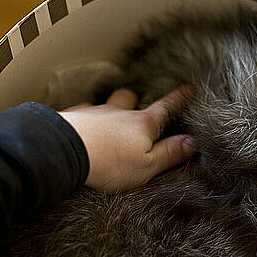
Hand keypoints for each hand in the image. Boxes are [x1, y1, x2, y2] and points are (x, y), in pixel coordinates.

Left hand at [58, 86, 196, 191]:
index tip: (188, 90)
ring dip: (108, 111)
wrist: (65, 151)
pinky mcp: (72, 118)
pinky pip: (81, 113)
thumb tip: (191, 143)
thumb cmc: (109, 163)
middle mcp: (119, 113)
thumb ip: (169, 154)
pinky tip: (80, 129)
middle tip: (136, 107)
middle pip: (129, 99)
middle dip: (134, 100)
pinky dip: (84, 119)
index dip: (178, 100)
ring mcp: (94, 113)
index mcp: (141, 125)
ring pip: (105, 104)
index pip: (165, 109)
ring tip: (106, 123)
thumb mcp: (147, 166)